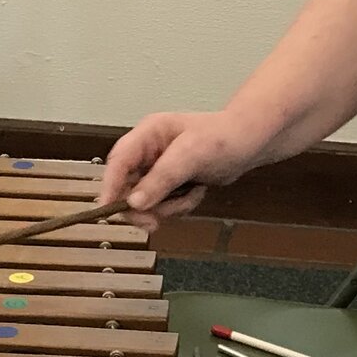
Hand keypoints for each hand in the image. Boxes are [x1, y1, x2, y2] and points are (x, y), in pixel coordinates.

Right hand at [100, 111, 266, 228]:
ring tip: (191, 195)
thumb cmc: (223, 138)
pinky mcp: (170, 183)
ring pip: (145, 201)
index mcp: (147, 134)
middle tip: (155, 222)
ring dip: (168, 207)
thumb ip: (161, 179)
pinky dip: (179, 206)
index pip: (118, 162)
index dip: (109, 186)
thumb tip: (133, 203)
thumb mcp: (191, 155)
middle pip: (126, 187)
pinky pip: (163, 205)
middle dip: (145, 205)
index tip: (106, 210)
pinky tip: (196, 193)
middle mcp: (148, 152)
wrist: (251, 142)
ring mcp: (158, 169)